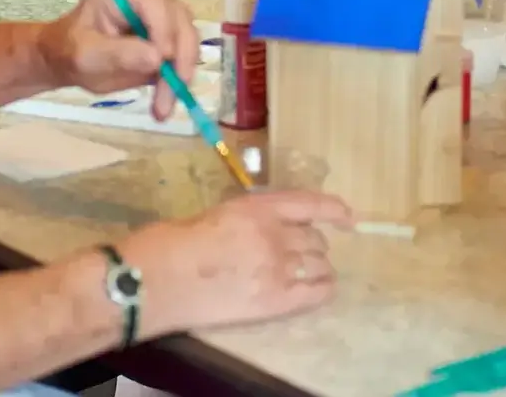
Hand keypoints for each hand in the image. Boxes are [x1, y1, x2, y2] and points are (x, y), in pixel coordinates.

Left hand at [39, 0, 198, 119]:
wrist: (66, 61)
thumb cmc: (68, 52)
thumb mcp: (86, 55)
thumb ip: (119, 54)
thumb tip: (158, 59)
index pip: (154, 1)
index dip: (164, 29)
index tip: (163, 62)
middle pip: (178, 19)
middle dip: (179, 57)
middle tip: (171, 92)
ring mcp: (159, 14)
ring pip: (187, 37)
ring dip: (182, 72)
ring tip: (163, 107)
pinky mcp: (167, 35)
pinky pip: (183, 53)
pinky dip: (178, 78)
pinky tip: (165, 101)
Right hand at [123, 190, 353, 335]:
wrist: (157, 279)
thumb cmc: (175, 242)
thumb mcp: (219, 213)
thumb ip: (250, 219)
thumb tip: (267, 229)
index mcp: (258, 207)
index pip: (310, 203)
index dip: (334, 209)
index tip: (348, 216)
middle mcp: (275, 235)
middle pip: (314, 239)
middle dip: (314, 245)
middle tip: (307, 252)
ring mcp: (277, 269)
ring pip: (317, 264)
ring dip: (318, 267)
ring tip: (315, 271)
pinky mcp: (273, 301)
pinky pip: (314, 293)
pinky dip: (323, 289)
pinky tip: (323, 288)